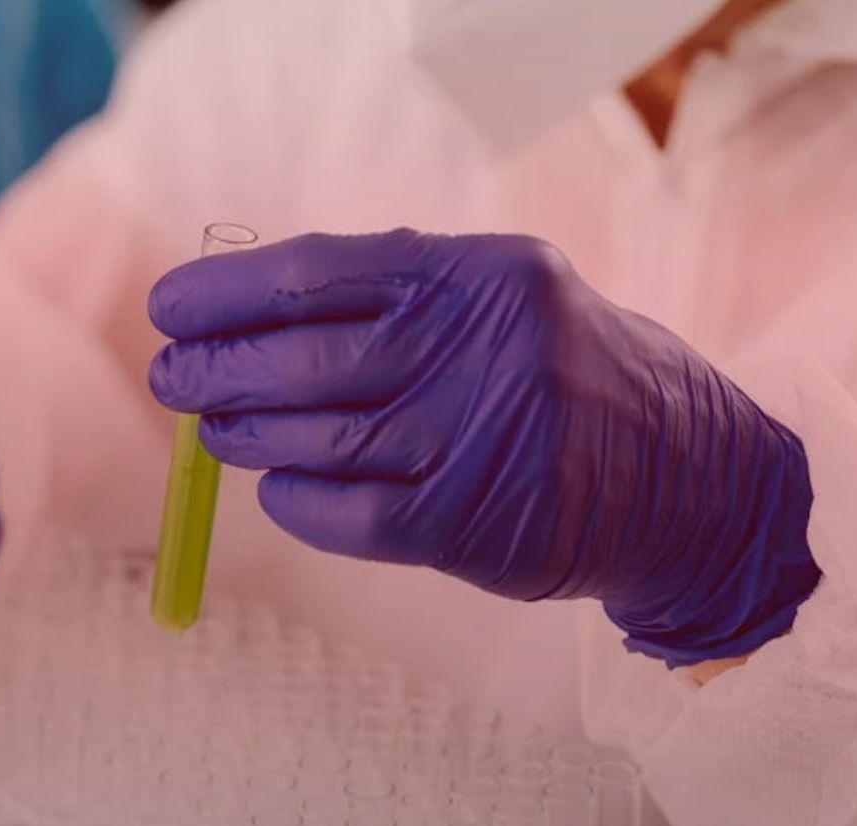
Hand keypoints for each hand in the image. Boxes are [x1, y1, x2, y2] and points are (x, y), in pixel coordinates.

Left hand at [148, 229, 820, 664]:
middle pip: (303, 359)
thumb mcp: (498, 301)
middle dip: (216, 369)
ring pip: (318, 438)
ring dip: (245, 435)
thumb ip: (389, 300)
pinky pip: (346, 513)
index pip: (316, 272)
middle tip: (172, 377)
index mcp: (477, 275)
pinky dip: (295, 499)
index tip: (168, 309)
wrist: (688, 479)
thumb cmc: (560, 377)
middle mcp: (480, 349)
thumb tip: (242, 319)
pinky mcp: (472, 523)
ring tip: (214, 430)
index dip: (226, 293)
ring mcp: (477, 438)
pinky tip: (275, 488)